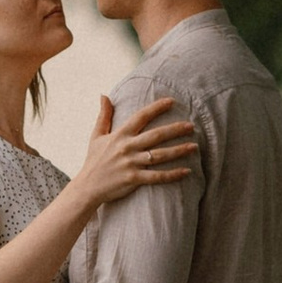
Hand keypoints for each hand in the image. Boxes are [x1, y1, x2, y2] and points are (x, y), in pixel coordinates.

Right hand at [80, 88, 199, 209]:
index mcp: (120, 135)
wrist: (87, 187)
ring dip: (179, 150)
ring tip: (194, 146)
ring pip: (160, 155)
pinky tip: (187, 171)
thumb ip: (103, 115)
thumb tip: (103, 95)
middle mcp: (127, 147)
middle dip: (175, 129)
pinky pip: (157, 176)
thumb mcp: (96, 135)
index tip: (171, 101)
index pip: (140, 117)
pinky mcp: (134, 179)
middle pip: (156, 135)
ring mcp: (131, 164)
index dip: (156, 108)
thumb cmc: (93, 160)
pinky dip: (173, 174)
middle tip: (191, 126)